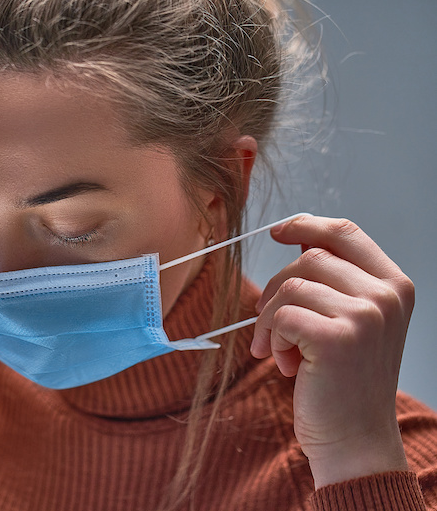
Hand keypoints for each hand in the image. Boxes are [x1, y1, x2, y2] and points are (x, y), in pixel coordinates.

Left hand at [250, 215, 414, 487]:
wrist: (355, 439)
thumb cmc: (343, 380)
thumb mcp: (351, 322)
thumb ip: (334, 282)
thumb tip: (295, 238)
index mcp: (394, 285)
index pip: (345, 231)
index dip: (307, 225)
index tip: (279, 231)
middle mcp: (386, 295)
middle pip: (309, 257)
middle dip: (277, 289)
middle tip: (272, 325)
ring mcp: (365, 315)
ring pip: (289, 287)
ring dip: (270, 321)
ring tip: (282, 351)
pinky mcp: (337, 338)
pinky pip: (280, 317)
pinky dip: (270, 340)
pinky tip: (284, 366)